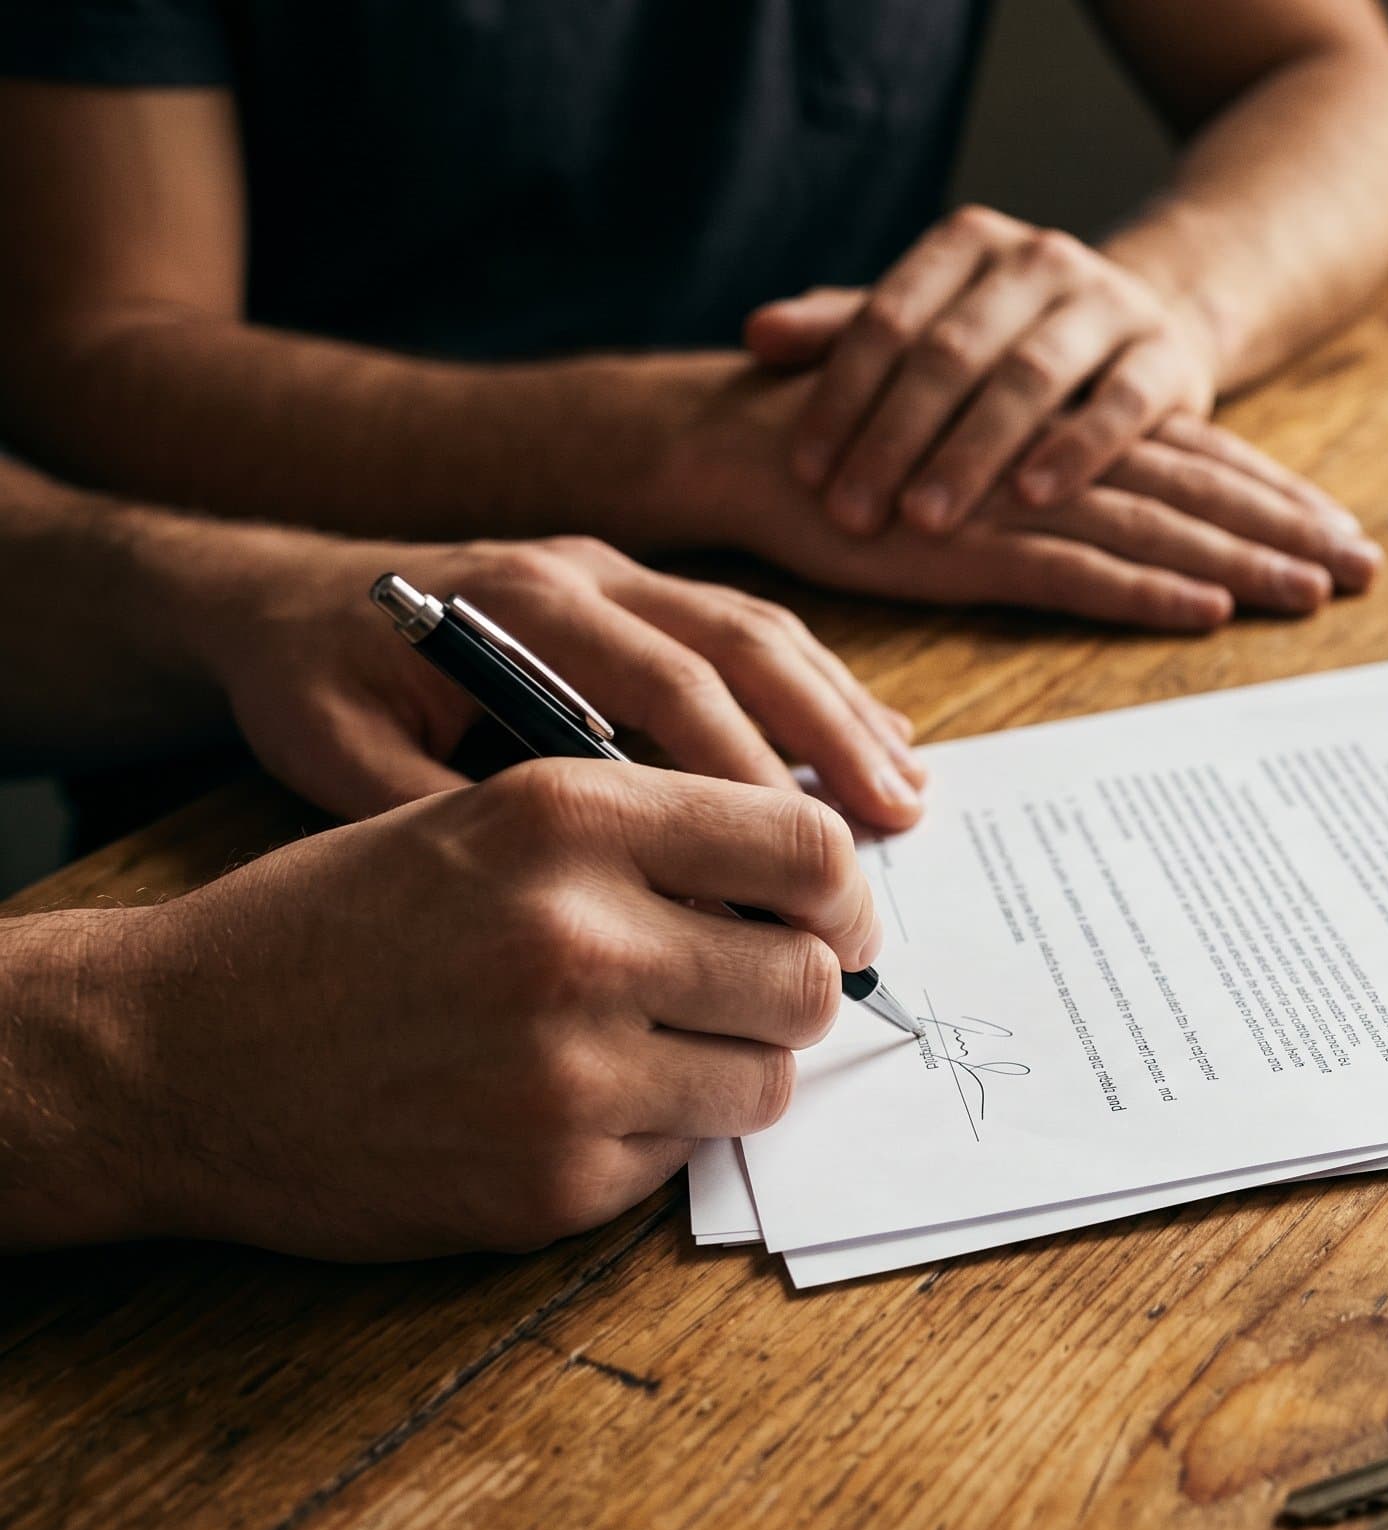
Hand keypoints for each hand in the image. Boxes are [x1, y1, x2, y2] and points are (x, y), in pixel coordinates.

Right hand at [68, 760, 879, 1258]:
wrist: (172, 1053)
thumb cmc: (336, 924)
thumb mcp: (483, 820)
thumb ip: (645, 838)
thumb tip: (810, 886)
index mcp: (569, 816)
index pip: (807, 847)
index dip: (842, 892)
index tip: (834, 918)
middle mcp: (581, 938)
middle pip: (810, 978)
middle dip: (795, 989)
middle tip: (746, 995)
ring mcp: (570, 1072)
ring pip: (767, 1080)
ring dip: (733, 1070)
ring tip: (650, 1050)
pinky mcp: (552, 1182)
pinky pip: (683, 1157)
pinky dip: (653, 1136)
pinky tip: (565, 1107)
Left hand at [195, 534, 927, 830]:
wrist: (274, 595)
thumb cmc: (308, 681)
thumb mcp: (334, 755)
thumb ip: (434, 810)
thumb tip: (561, 896)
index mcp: (519, 603)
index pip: (665, 684)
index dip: (746, 771)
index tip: (800, 862)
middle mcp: (583, 569)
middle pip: (743, 640)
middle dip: (832, 732)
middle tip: (897, 818)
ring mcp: (617, 569)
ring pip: (764, 627)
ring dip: (844, 709)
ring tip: (908, 794)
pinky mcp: (636, 588)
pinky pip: (750, 628)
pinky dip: (820, 689)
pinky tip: (870, 747)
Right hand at [661, 364, 1380, 631]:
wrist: (752, 439)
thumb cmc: (861, 456)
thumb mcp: (971, 474)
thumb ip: (1037, 496)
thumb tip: (1106, 542)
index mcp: (1067, 434)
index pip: (1194, 461)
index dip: (1273, 495)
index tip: (1342, 532)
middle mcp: (1058, 457)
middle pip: (1199, 491)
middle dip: (1287, 529)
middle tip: (1367, 568)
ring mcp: (1017, 498)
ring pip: (1156, 531)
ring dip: (1242, 563)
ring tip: (1315, 592)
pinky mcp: (970, 543)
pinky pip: (1074, 571)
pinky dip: (1145, 591)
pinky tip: (1207, 608)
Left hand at [745, 205, 1220, 532]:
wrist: (1151, 322)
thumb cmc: (1010, 338)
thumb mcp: (928, 324)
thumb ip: (844, 331)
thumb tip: (757, 335)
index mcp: (968, 243)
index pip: (888, 317)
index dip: (842, 395)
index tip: (806, 470)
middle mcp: (1039, 260)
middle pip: (952, 351)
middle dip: (896, 437)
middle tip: (851, 512)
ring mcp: (1110, 304)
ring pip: (1031, 378)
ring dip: (972, 452)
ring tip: (926, 519)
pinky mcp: (1170, 357)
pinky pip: (1121, 404)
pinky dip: (1075, 450)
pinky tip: (1031, 496)